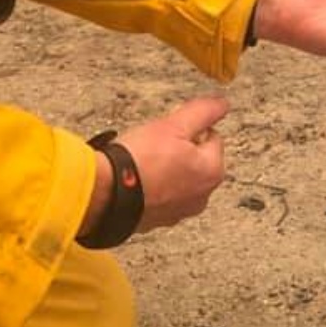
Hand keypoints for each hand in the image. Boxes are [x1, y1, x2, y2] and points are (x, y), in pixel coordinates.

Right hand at [81, 97, 228, 236]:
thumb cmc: (139, 161)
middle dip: (178, 149)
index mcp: (212, 173)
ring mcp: (177, 212)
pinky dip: (149, 187)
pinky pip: (157, 196)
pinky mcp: (155, 221)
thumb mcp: (174, 125)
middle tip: (154, 144)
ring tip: (141, 161)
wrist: (104, 194)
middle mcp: (201, 197)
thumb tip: (222, 105)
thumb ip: (203, 112)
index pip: (211, 136)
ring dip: (164, 169)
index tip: (170, 128)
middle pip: (195, 160)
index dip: (189, 127)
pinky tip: (134, 179)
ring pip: (176, 179)